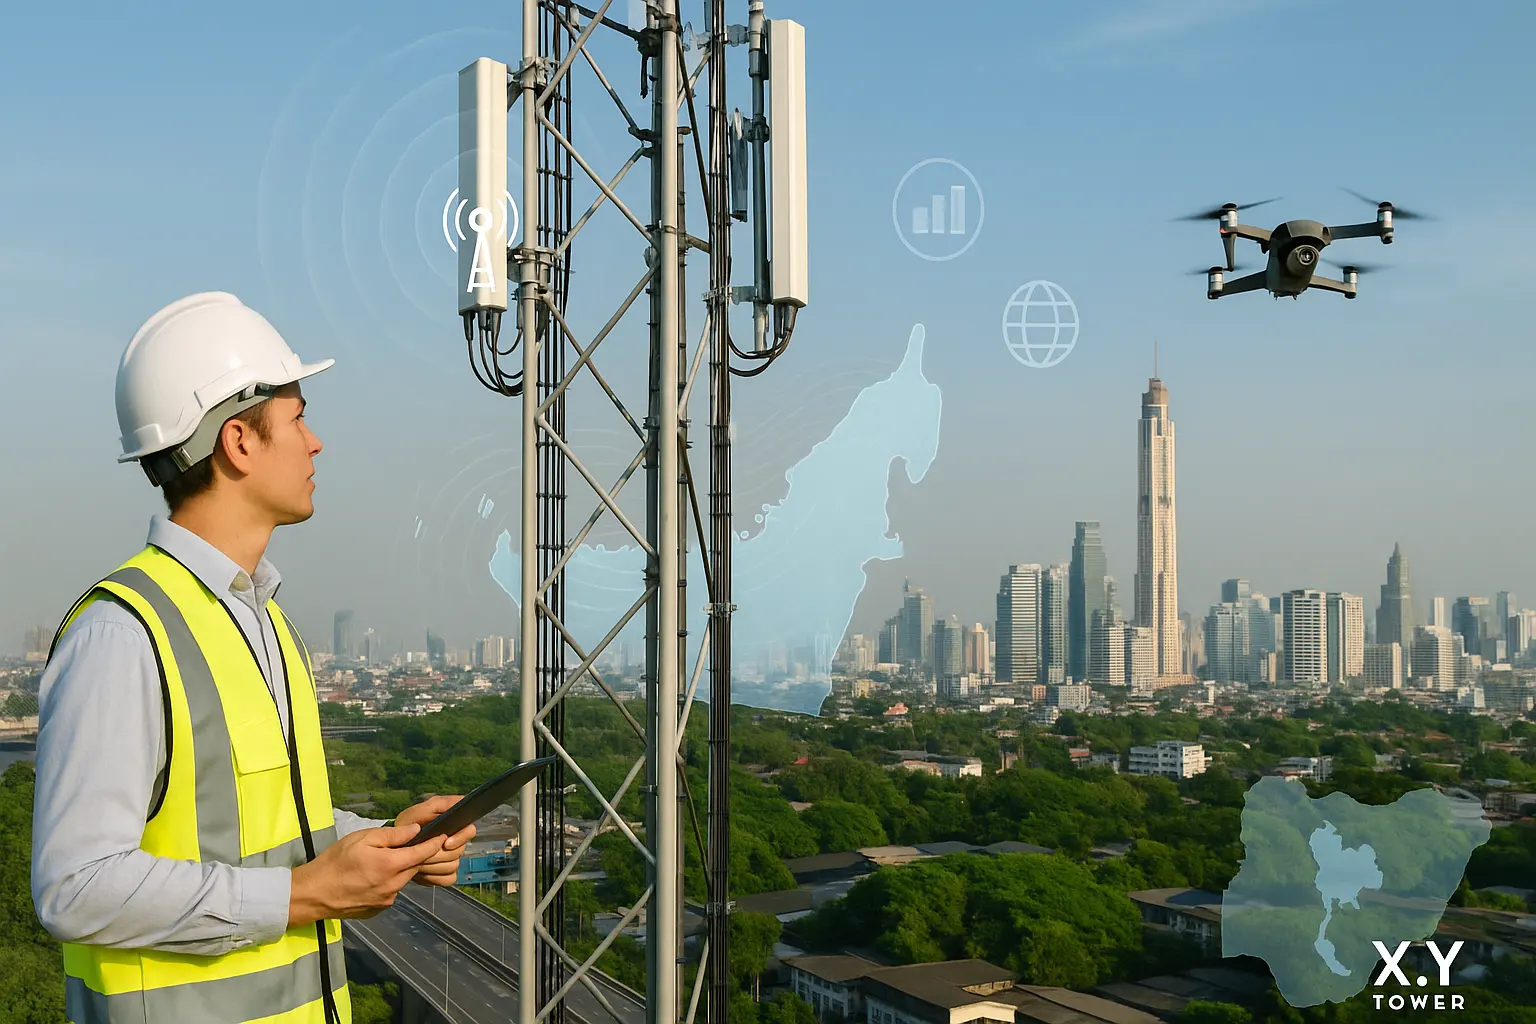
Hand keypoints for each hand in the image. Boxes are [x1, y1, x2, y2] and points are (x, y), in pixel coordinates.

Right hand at [288, 822, 446, 925]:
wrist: (313, 894)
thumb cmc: (335, 862)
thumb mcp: (362, 839)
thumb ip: (392, 835)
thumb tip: (416, 830)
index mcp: (391, 865)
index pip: (423, 853)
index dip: (434, 844)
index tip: (443, 835)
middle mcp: (393, 886)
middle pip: (413, 867)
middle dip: (413, 856)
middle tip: (403, 846)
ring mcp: (386, 900)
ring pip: (402, 881)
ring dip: (399, 871)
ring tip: (380, 863)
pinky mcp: (378, 910)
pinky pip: (390, 893)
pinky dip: (387, 884)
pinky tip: (370, 879)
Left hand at [395, 795, 477, 886]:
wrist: (394, 846)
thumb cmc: (406, 826)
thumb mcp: (420, 810)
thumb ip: (440, 804)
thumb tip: (460, 802)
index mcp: (453, 825)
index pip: (470, 831)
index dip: (460, 838)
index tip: (446, 843)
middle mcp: (456, 842)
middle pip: (459, 852)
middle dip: (439, 854)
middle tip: (422, 853)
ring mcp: (451, 859)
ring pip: (453, 866)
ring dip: (434, 866)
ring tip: (419, 861)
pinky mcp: (444, 874)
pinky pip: (448, 879)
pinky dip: (435, 877)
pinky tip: (423, 872)